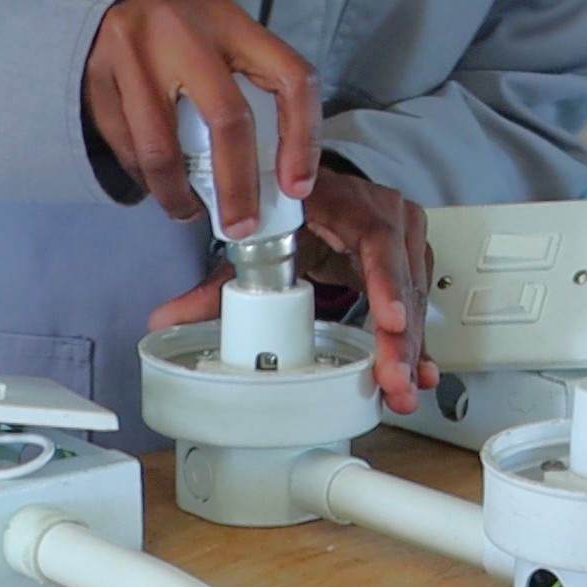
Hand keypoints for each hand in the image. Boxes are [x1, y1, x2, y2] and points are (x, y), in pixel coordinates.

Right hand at [84, 0, 320, 237]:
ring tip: (188, 210)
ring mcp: (134, 56)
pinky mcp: (96, 77)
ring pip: (161, 149)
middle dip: (237, 187)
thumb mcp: (231, 35)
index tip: (297, 186)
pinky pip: (124, 147)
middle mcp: (184, 35)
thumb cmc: (190, 25)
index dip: (303, 138)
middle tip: (240, 226)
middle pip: (227, 121)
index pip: (290, 78)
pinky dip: (144, 176)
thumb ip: (253, 87)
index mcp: (233, 23)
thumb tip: (276, 173)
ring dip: (178, 194)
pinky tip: (155, 181)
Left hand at [146, 169, 438, 411]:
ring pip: (415, 301)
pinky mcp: (412, 267)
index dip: (387, 282)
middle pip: (403, 280)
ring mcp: (407, 243)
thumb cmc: (298, 214)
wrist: (323, 197)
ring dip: (410, 350)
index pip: (378, 241)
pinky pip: (419, 309)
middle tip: (392, 378)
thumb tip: (166, 319)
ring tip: (400, 389)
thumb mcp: (262, 243)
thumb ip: (216, 287)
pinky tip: (420, 375)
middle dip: (400, 338)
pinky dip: (418, 346)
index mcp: (352, 203)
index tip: (391, 321)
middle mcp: (390, 219)